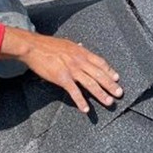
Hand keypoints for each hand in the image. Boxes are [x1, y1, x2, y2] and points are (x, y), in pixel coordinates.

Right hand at [0, 26, 120, 113]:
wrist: (33, 47)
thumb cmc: (48, 45)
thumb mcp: (66, 44)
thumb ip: (76, 48)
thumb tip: (82, 46)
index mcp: (81, 52)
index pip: (100, 62)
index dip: (109, 71)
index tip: (117, 78)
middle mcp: (79, 61)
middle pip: (99, 74)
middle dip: (110, 84)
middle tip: (119, 93)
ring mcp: (71, 69)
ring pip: (90, 83)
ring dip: (101, 94)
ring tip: (109, 102)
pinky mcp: (62, 78)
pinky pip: (74, 91)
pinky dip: (81, 101)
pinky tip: (86, 108)